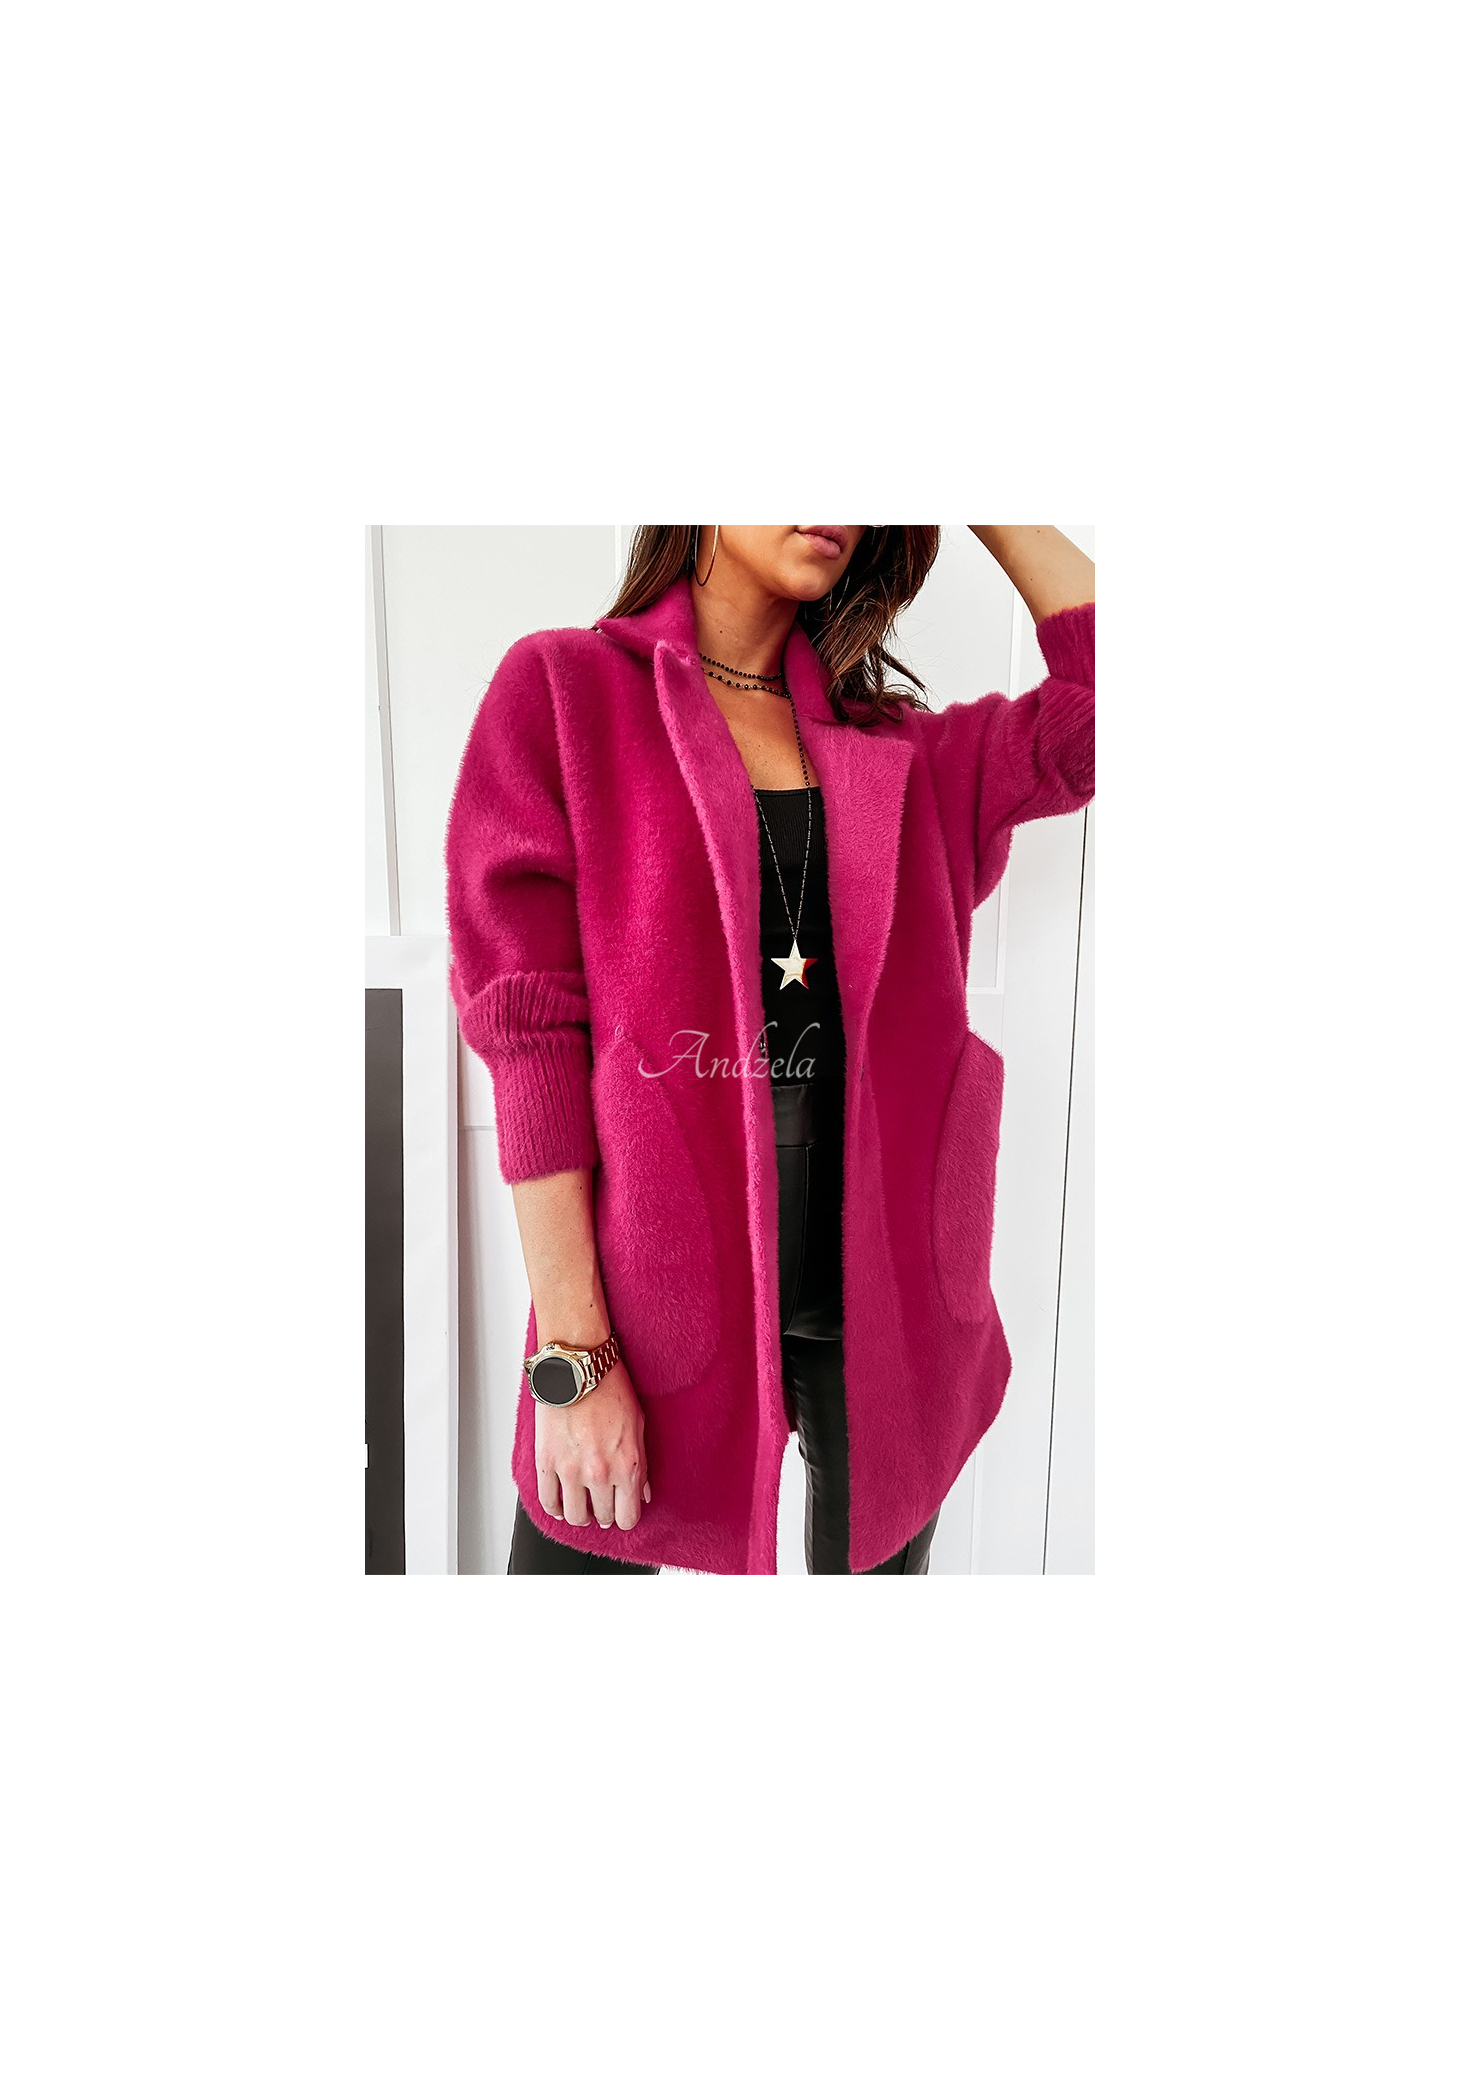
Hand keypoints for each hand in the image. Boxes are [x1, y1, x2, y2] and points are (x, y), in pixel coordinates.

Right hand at [535, 1357, 649, 1530]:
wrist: (578, 1368)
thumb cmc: (610, 1389)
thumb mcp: (638, 1426)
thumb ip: (641, 1465)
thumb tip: (643, 1492)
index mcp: (626, 1466)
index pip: (628, 1517)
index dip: (625, 1518)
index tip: (621, 1512)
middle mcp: (599, 1473)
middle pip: (601, 1517)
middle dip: (603, 1514)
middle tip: (601, 1505)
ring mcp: (570, 1470)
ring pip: (574, 1516)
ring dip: (579, 1515)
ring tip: (580, 1507)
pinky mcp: (547, 1462)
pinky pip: (548, 1500)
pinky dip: (554, 1508)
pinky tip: (560, 1505)